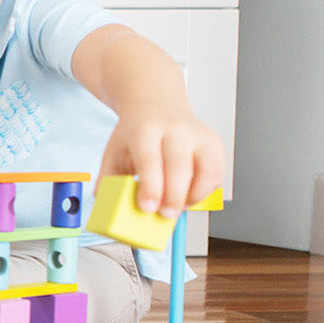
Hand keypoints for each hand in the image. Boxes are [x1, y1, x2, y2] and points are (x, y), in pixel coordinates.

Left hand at [96, 106, 224, 218]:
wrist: (156, 106)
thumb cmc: (135, 135)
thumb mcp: (113, 152)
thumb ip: (108, 180)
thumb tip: (106, 208)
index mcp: (145, 130)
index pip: (150, 159)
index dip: (151, 186)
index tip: (148, 208)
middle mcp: (176, 130)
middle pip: (179, 166)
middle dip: (174, 196)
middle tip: (165, 215)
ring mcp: (198, 135)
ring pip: (207, 170)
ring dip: (195, 195)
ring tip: (178, 206)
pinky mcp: (214, 144)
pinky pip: (217, 173)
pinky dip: (206, 190)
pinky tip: (190, 196)